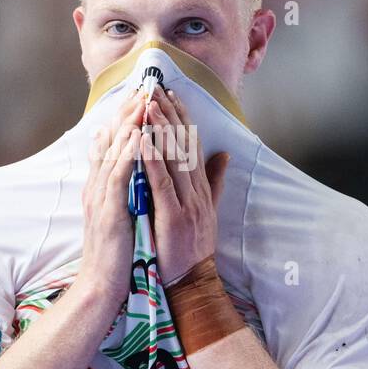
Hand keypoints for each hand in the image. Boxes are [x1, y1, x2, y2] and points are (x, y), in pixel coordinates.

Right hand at [77, 91, 145, 303]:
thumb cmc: (116, 255)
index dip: (127, 120)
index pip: (113, 145)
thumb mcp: (122, 216)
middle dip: (129, 113)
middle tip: (144, 86)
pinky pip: (118, 176)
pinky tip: (138, 134)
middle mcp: (97, 187)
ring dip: (129, 124)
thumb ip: (125, 192)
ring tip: (143, 99)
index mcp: (102, 188)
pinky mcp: (108, 210)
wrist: (101, 286)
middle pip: (111, 141)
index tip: (143, 96)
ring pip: (114, 152)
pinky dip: (127, 153)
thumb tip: (134, 174)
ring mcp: (100, 197)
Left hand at [140, 88, 229, 285]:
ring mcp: (186, 203)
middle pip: (183, 145)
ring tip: (148, 104)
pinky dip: (152, 161)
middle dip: (169, 114)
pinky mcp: (173, 217)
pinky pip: (162, 184)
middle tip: (155, 87)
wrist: (191, 281)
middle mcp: (196, 191)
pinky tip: (143, 142)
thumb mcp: (207, 210)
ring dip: (160, 130)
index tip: (170, 93)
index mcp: (200, 188)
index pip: (191, 144)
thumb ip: (214, 182)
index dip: (181, 117)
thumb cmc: (192, 247)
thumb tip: (224, 154)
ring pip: (173, 159)